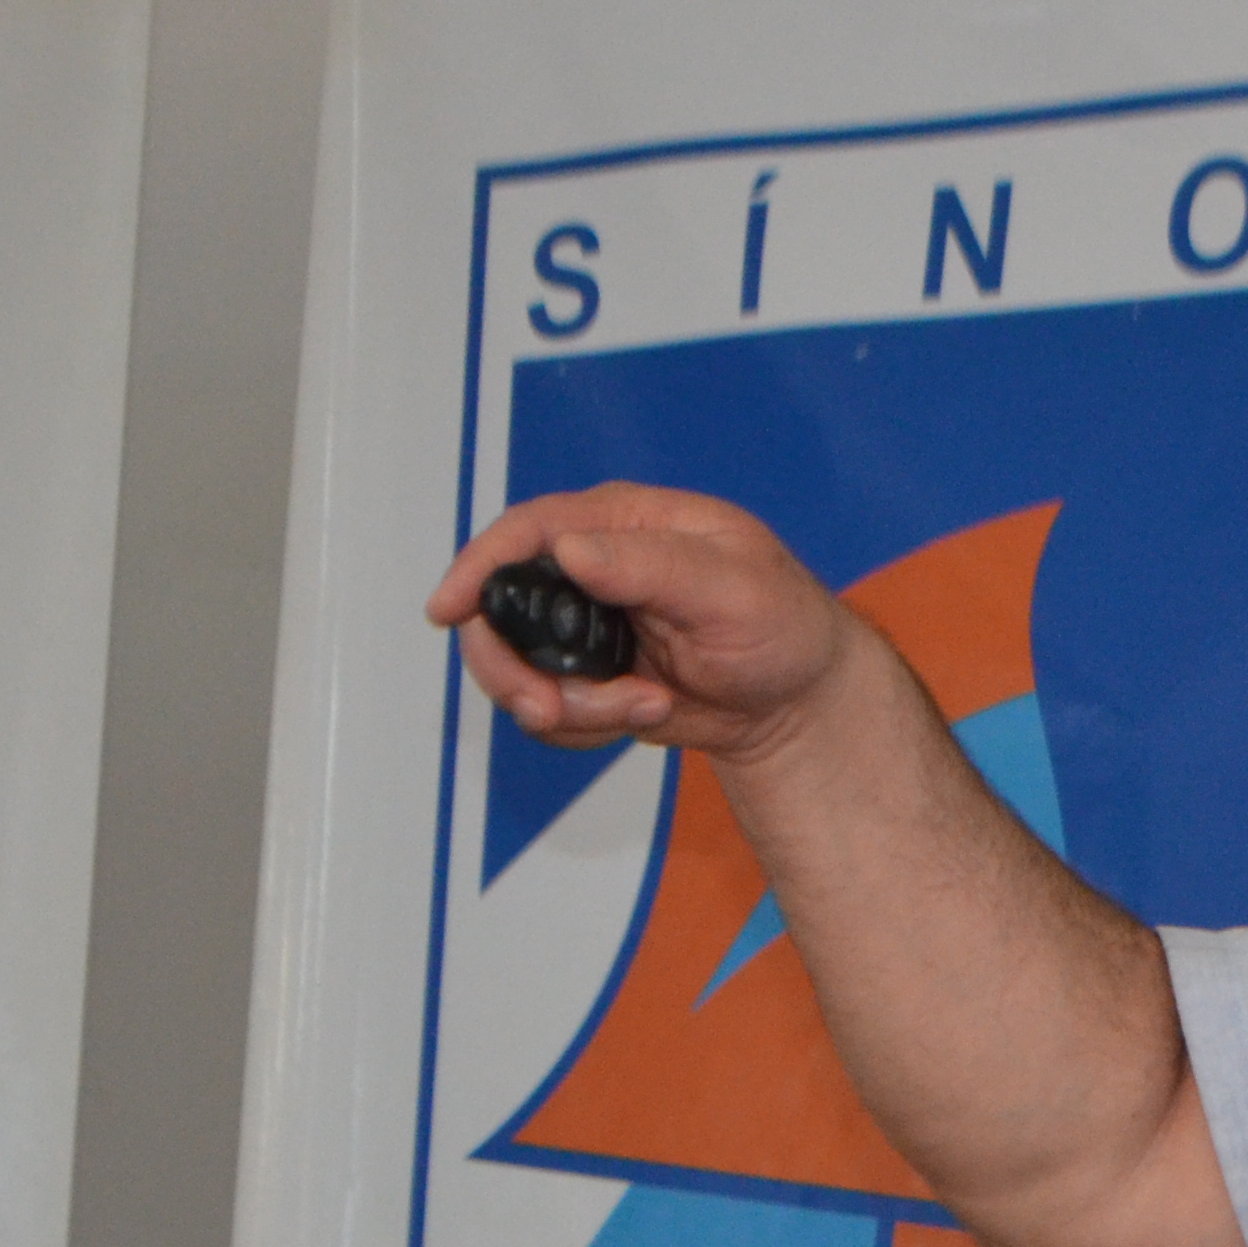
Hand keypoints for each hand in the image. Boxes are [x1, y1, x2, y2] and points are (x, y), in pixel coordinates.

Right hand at [426, 484, 862, 762]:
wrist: (799, 702)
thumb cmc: (786, 627)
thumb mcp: (733, 589)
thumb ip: (652, 565)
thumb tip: (572, 546)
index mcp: (627, 521)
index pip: (530, 529)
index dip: (478, 567)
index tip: (448, 611)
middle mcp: (596, 565)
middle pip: (501, 606)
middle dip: (518, 668)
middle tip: (557, 708)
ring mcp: (587, 623)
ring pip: (518, 667)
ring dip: (569, 705)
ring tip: (645, 705)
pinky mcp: (589, 674)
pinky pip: (549, 706)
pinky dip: (585, 725)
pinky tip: (645, 712)